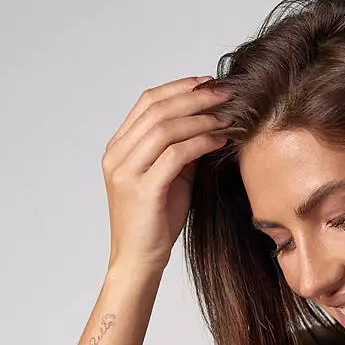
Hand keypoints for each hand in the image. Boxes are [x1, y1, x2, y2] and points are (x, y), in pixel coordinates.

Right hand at [101, 75, 233, 274]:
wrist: (138, 262)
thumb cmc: (155, 223)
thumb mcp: (169, 178)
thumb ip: (181, 150)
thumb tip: (208, 123)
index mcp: (118, 148)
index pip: (147, 102)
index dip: (179, 87)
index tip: (207, 83)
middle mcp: (117, 155)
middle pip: (157, 109)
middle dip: (195, 97)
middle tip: (225, 94)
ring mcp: (126, 172)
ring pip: (165, 129)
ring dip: (200, 118)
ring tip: (227, 116)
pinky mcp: (143, 191)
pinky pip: (175, 156)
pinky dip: (200, 143)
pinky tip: (219, 141)